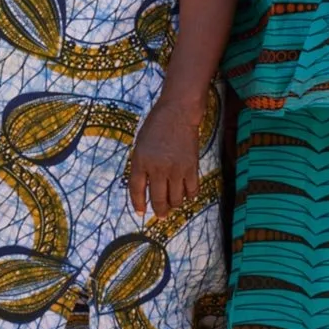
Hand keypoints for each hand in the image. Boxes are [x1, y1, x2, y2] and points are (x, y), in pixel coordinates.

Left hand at [127, 94, 203, 219]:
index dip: (138, 204)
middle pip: (158, 199)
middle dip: (160, 211)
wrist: (178, 113)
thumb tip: (145, 188)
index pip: (136, 190)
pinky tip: (186, 193)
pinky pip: (192, 191)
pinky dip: (189, 196)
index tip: (141, 212)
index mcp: (140, 161)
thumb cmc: (157, 126)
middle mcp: (157, 168)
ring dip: (174, 204)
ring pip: (176, 199)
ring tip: (174, 203)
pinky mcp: (191, 167)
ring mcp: (175, 169)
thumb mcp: (140, 145)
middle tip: (161, 215)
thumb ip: (141, 165)